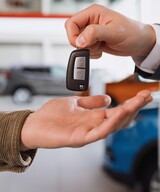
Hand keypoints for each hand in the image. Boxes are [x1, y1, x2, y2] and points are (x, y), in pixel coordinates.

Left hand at [21, 91, 151, 149]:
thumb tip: (107, 98)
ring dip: (126, 114)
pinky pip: (98, 133)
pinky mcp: (79, 138)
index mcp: (93, 117)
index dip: (131, 103)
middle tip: (146, 96)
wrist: (33, 123)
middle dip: (134, 107)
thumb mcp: (75, 102)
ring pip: (112, 126)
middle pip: (119, 118)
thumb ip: (91, 102)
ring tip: (137, 103)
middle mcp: (93, 125)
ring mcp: (87, 133)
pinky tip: (119, 114)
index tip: (142, 93)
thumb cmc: (51, 114)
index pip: (117, 110)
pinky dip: (110, 124)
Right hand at [65, 4, 155, 61]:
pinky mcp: (94, 41)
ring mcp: (92, 32)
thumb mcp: (114, 32)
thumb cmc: (132, 33)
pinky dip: (91, 53)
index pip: (72, 22)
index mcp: (93, 12)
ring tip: (101, 47)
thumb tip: (79, 40)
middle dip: (82, 44)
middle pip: (73, 34)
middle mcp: (91, 21)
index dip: (73, 35)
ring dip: (88, 49)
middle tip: (94, 46)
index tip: (81, 44)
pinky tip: (102, 50)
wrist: (140, 43)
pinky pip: (85, 49)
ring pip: (78, 43)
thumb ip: (95, 34)